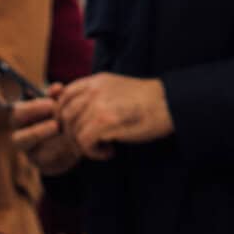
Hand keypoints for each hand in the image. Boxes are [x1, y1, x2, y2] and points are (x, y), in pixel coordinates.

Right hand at [10, 94, 81, 175]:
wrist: (69, 134)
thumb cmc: (58, 113)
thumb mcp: (56, 101)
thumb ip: (55, 95)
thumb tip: (57, 87)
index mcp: (21, 120)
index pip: (17, 115)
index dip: (33, 109)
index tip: (51, 104)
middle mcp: (21, 138)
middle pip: (20, 139)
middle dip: (38, 132)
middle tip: (56, 124)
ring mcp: (31, 154)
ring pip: (36, 153)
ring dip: (53, 143)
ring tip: (68, 134)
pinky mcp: (44, 166)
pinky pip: (51, 163)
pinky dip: (63, 153)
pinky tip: (74, 144)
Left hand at [54, 74, 172, 159]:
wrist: (170, 104)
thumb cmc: (146, 102)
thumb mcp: (117, 89)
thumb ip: (95, 96)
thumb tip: (74, 113)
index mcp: (96, 81)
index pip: (64, 97)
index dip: (63, 115)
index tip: (75, 128)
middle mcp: (94, 91)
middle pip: (64, 116)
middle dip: (72, 134)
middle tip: (89, 143)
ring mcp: (98, 105)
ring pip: (73, 132)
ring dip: (85, 146)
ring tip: (104, 147)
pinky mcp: (105, 122)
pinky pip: (85, 143)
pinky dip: (94, 152)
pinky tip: (109, 151)